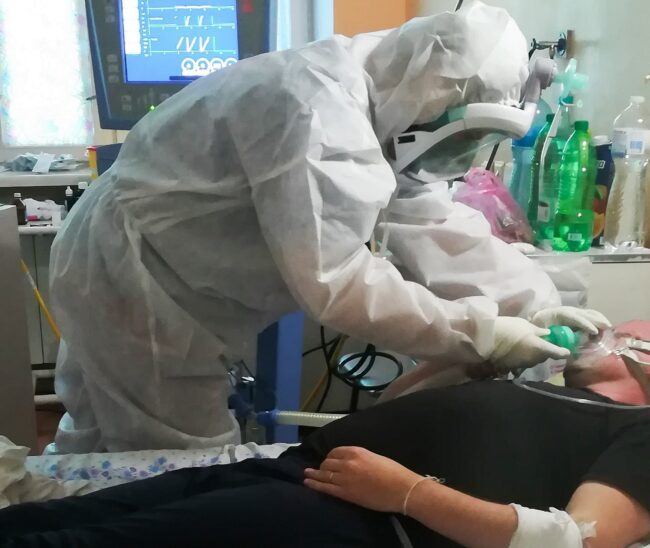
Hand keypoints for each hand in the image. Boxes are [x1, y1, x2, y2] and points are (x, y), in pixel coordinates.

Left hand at [304, 446, 421, 512]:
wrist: (401, 489)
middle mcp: (347, 463)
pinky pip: (325, 488)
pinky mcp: (345, 493)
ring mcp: (345, 478)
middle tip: (322, 470)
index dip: (330, 456)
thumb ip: (360, 458)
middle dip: (323, 466)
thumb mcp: (375, 457)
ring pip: (324, 474)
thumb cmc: (394, 472)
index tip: (330, 460)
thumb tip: (352, 462)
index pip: (335, 451)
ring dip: (314, 474)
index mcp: (356, 451)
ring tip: (307, 474)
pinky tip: (307, 483)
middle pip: (327, 462)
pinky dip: (315, 484)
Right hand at [490, 316, 570, 373]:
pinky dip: (522, 357)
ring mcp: (523, 364)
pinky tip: (516, 351)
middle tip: (540, 343)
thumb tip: (546, 334)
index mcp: (540, 347)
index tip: (566, 351)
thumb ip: (537, 331)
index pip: (557, 352)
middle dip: (544, 351)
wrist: (487, 339)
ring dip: (533, 355)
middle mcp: (534, 359)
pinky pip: (522, 362)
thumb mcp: (525, 324)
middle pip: (544, 357)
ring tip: (526, 346)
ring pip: (533, 360)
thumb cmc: (508, 328)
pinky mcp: (513, 367)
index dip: (563, 352)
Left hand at [531, 306, 610, 335]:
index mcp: (560, 314)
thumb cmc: (542, 327)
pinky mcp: (580, 315)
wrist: (540, 318)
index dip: (585, 324)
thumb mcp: (544, 333)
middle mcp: (570, 310)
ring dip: (600, 320)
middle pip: (585, 314)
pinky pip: (592, 315)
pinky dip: (599, 320)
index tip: (594, 331)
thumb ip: (552, 341)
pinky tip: (605, 327)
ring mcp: (576, 311)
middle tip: (607, 329)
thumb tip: (563, 351)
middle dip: (596, 321)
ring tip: (608, 328)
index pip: (574, 318)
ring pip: (590, 313)